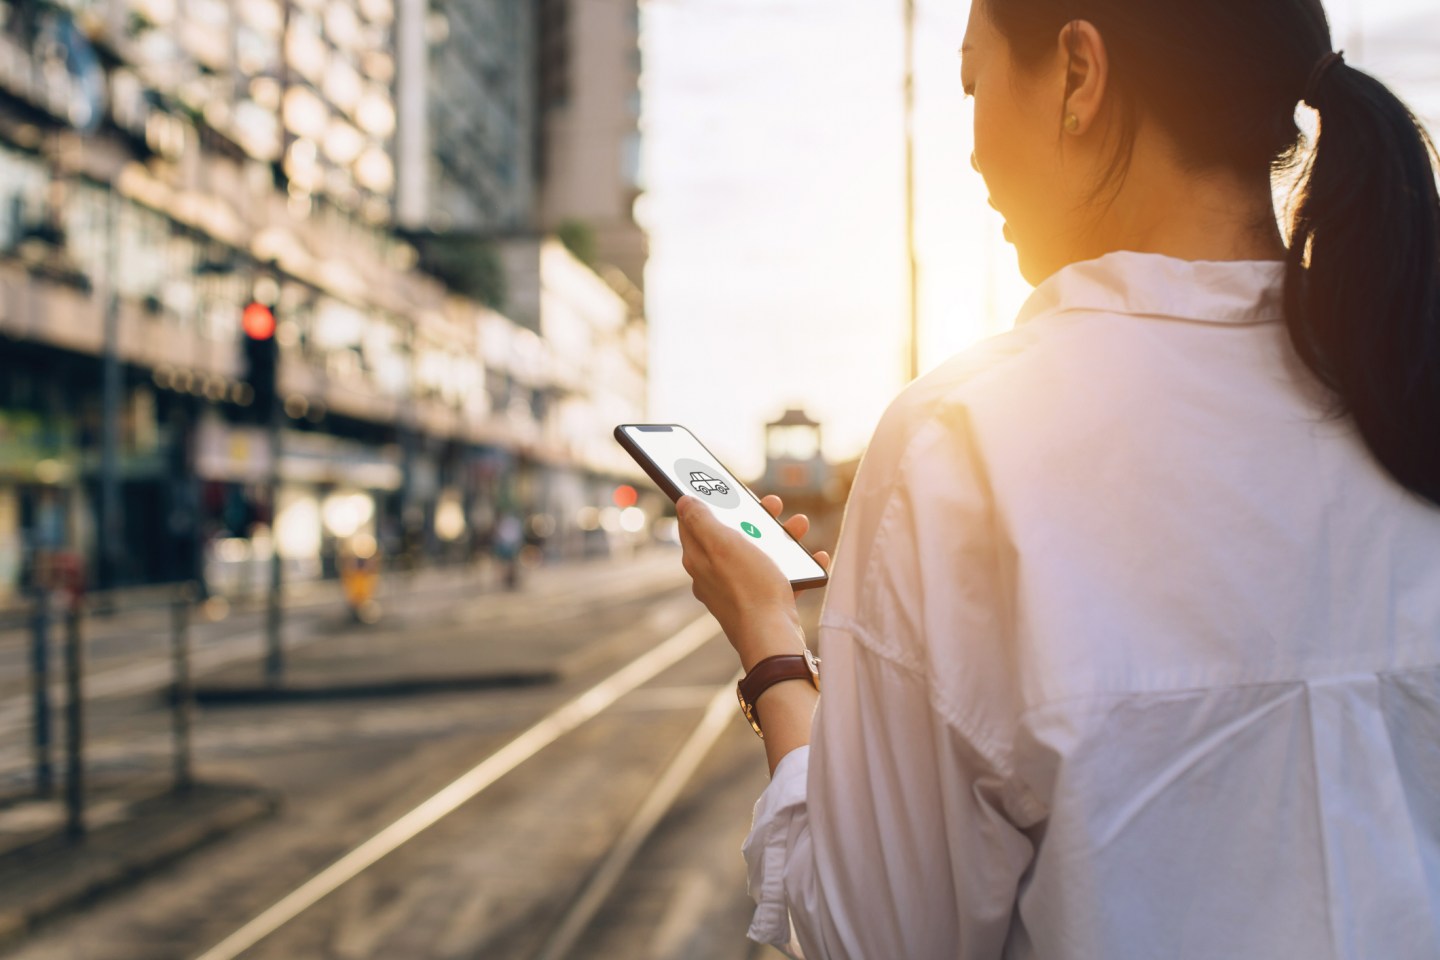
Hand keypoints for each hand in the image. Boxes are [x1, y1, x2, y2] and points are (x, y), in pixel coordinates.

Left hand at [676, 493, 831, 670]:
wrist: (773, 638)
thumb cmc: (750, 588)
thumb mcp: (723, 544)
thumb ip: (702, 520)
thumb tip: (682, 501)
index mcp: (700, 559)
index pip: (693, 523)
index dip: (707, 501)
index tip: (721, 487)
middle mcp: (715, 575)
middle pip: (731, 536)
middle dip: (754, 517)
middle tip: (772, 504)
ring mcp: (738, 590)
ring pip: (758, 554)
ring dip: (781, 537)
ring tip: (800, 525)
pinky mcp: (761, 603)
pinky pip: (778, 577)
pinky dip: (795, 566)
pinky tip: (814, 558)